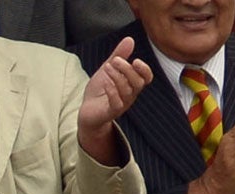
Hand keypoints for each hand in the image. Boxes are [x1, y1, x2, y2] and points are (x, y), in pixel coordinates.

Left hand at [77, 37, 150, 158]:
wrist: (88, 110)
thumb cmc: (100, 91)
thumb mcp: (109, 68)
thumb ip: (119, 54)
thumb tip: (130, 39)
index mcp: (131, 84)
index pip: (146, 78)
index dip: (145, 70)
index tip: (136, 61)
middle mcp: (129, 95)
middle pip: (138, 84)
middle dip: (128, 70)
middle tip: (115, 61)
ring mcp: (121, 104)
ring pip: (127, 92)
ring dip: (118, 77)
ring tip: (107, 67)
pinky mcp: (111, 111)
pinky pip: (116, 103)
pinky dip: (112, 91)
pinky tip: (105, 82)